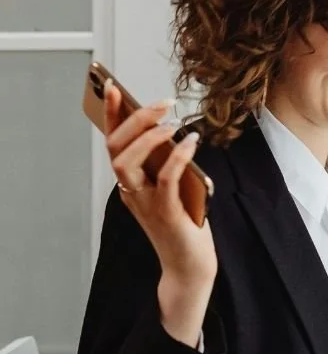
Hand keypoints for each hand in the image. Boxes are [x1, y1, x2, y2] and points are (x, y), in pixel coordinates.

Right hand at [104, 82, 216, 345]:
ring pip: (129, 163)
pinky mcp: (166, 213)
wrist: (190, 265)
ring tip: (171, 121)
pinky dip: (177, 157)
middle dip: (134, 120)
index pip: (114, 143)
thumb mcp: (174, 190)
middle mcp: (131, 192)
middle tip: (160, 103)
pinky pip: (166, 179)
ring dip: (148, 137)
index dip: (110, 115)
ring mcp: (145, 203)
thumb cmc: (184, 226)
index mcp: (131, 184)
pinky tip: (190, 142)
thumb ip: (168, 167)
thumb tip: (175, 134)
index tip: (113, 87)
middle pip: (116, 149)